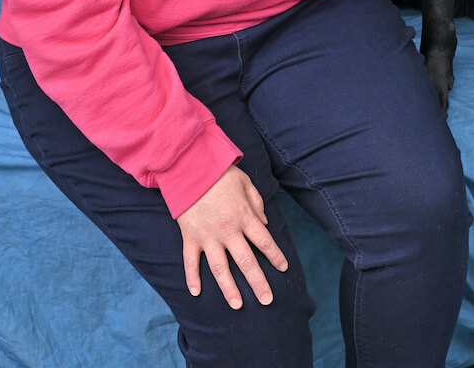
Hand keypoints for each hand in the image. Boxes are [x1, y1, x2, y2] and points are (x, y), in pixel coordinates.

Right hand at [176, 165, 288, 308]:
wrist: (190, 167)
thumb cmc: (220, 173)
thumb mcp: (246, 183)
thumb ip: (257, 203)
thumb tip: (264, 224)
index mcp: (244, 216)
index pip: (264, 241)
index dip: (275, 256)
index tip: (283, 267)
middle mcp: (228, 231)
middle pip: (247, 262)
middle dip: (258, 282)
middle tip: (267, 300)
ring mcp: (208, 236)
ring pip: (220, 268)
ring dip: (229, 289)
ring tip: (238, 305)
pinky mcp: (190, 237)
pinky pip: (190, 261)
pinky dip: (191, 277)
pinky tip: (195, 292)